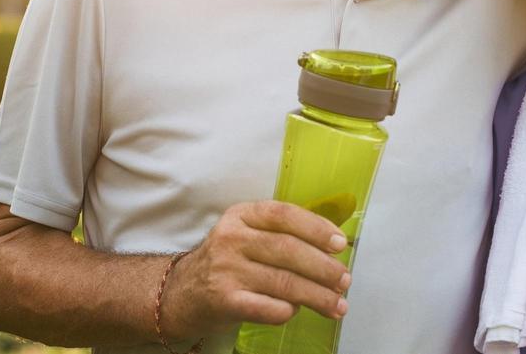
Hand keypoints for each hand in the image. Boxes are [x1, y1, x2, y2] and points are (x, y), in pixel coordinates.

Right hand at [159, 200, 350, 338]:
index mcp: (241, 215)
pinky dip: (289, 311)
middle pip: (288, 250)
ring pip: (283, 282)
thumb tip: (333, 247)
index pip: (284, 215)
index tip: (340, 244)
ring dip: (317, 295)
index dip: (316, 228)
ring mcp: (225, 270)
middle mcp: (231, 239)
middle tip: (344, 280)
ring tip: (338, 304)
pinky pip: (268, 308)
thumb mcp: (246, 234)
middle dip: (323, 268)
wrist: (181, 293)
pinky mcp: (223, 301)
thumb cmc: (227, 262)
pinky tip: (299, 311)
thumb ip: (282, 233)